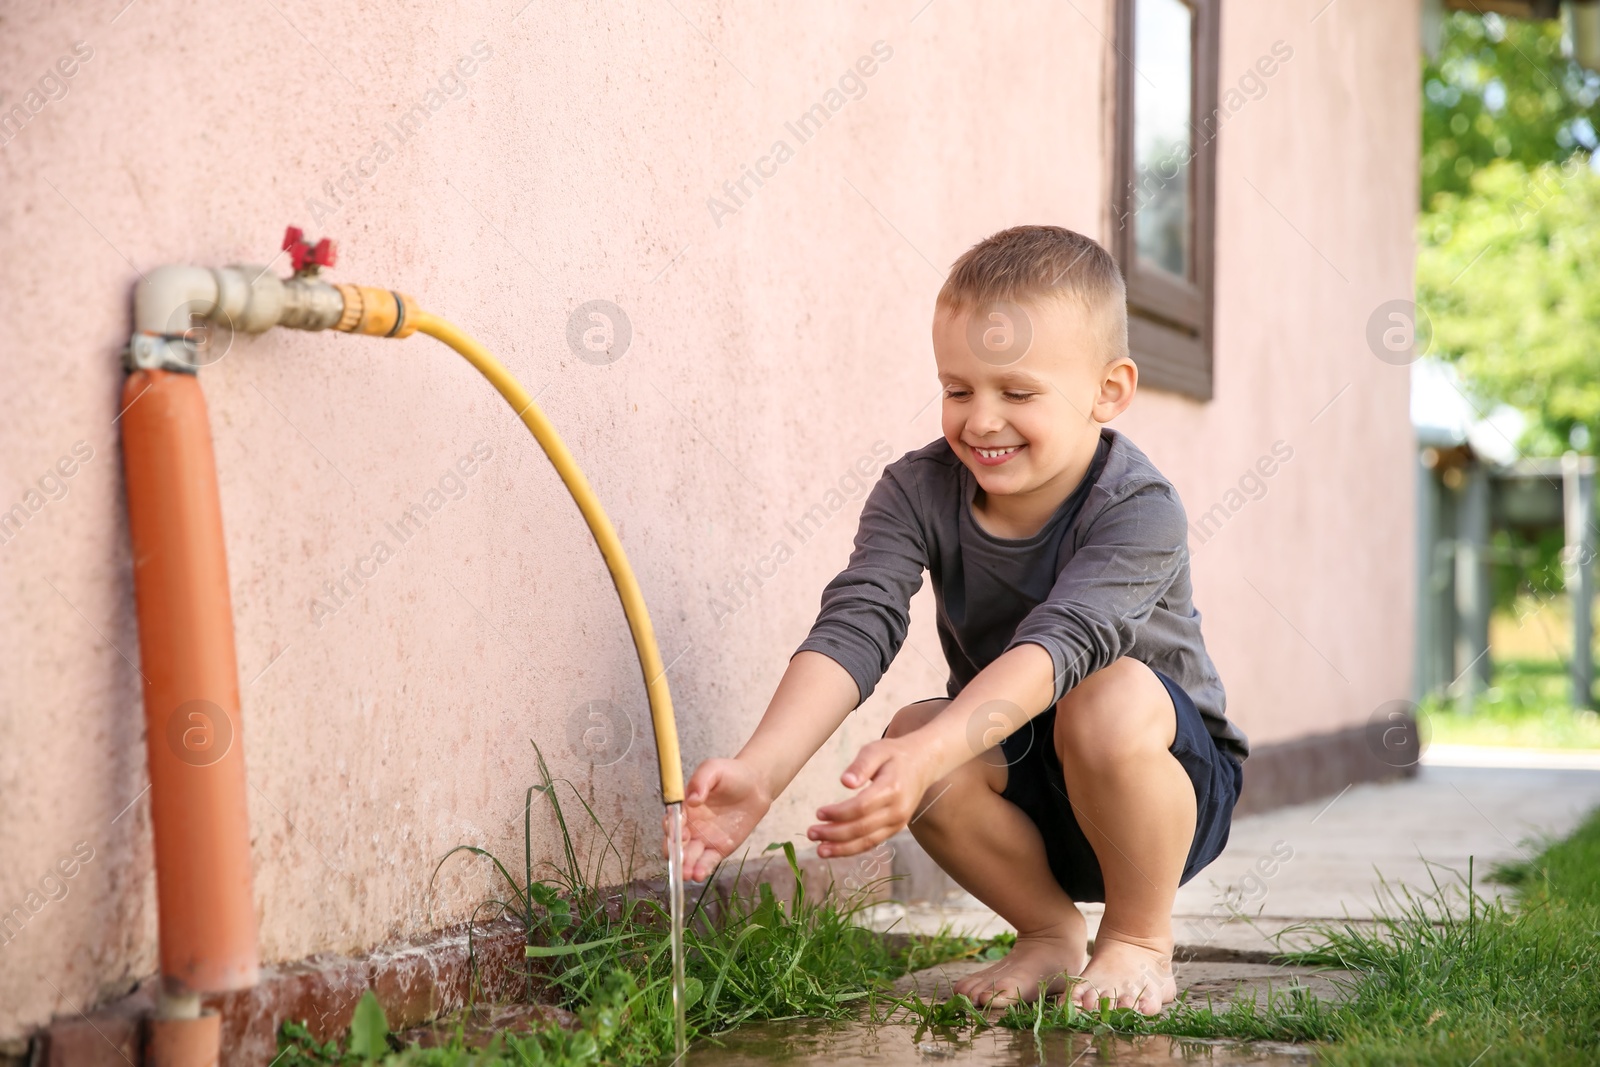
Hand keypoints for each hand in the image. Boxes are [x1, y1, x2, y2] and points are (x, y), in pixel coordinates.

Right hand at [662, 757, 771, 881]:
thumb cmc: (731, 774)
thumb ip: (701, 781)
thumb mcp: (713, 769)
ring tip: (688, 874)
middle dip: (675, 854)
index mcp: (685, 808)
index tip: (678, 834)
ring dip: (686, 867)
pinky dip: (702, 869)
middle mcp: (691, 826)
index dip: (672, 830)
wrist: (756, 784)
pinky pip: (708, 861)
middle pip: (676, 844)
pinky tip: (699, 874)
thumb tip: (692, 799)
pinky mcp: (719, 848)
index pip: (672, 822)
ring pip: (690, 857)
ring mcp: (704, 839)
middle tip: (679, 859)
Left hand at [808, 737, 932, 858]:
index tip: (818, 813)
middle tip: (811, 833)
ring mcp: (899, 822)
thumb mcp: (876, 750)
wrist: (922, 765)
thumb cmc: (894, 755)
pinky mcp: (896, 828)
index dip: (838, 813)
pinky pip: (873, 842)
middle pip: (862, 828)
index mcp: (892, 788)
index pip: (861, 807)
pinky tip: (835, 849)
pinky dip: (853, 848)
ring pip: (868, 841)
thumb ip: (861, 765)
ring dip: (841, 848)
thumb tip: (845, 782)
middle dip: (834, 834)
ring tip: (820, 850)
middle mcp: (898, 809)